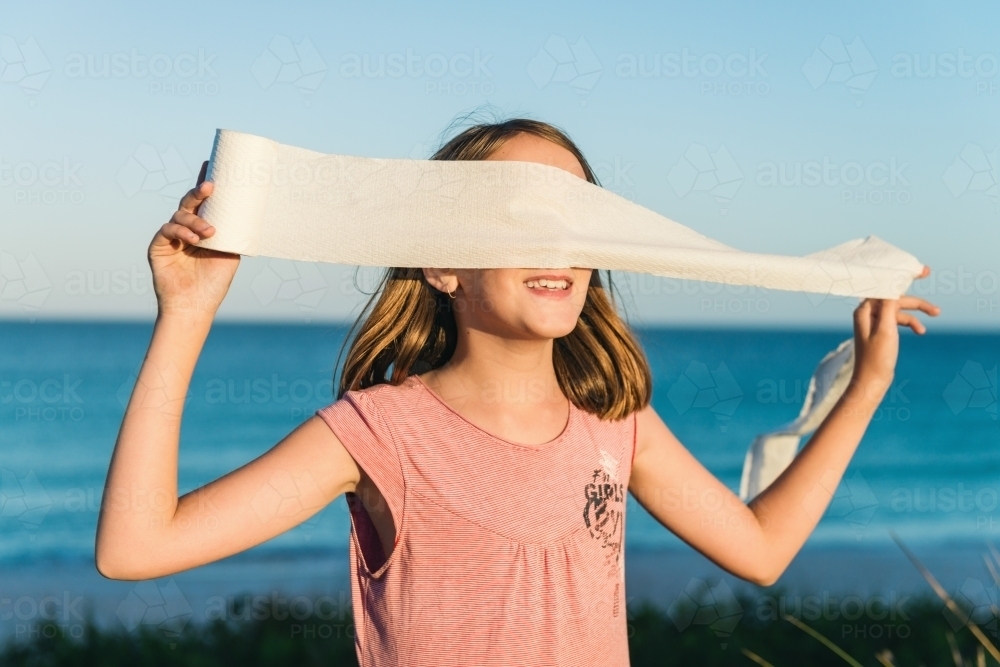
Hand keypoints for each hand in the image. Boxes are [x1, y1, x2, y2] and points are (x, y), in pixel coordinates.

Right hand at [149, 161, 238, 316]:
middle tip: (211, 186)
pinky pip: (168, 229)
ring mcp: (171, 237)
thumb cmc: (214, 283)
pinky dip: (181, 231)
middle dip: (200, 192)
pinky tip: (194, 239)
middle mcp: (186, 230)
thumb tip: (250, 210)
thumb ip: (234, 232)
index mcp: (203, 229)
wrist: (195, 306)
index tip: (211, 164)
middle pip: (190, 203)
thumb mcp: (230, 254)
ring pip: (180, 215)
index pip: (204, 203)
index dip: (205, 183)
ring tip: (209, 232)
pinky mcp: (158, 246)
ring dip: (195, 221)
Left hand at [850, 266, 939, 398]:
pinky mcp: (880, 330)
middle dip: (917, 301)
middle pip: (896, 299)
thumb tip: (892, 284)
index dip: (904, 277)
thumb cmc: (877, 358)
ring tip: (936, 317)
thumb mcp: (886, 330)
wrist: (872, 382)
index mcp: (865, 309)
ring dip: (917, 313)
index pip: (886, 287)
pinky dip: (910, 323)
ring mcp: (874, 321)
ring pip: (899, 309)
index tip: (924, 272)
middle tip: (937, 305)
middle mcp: (867, 312)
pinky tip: (920, 331)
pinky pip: (898, 320)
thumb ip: (889, 306)